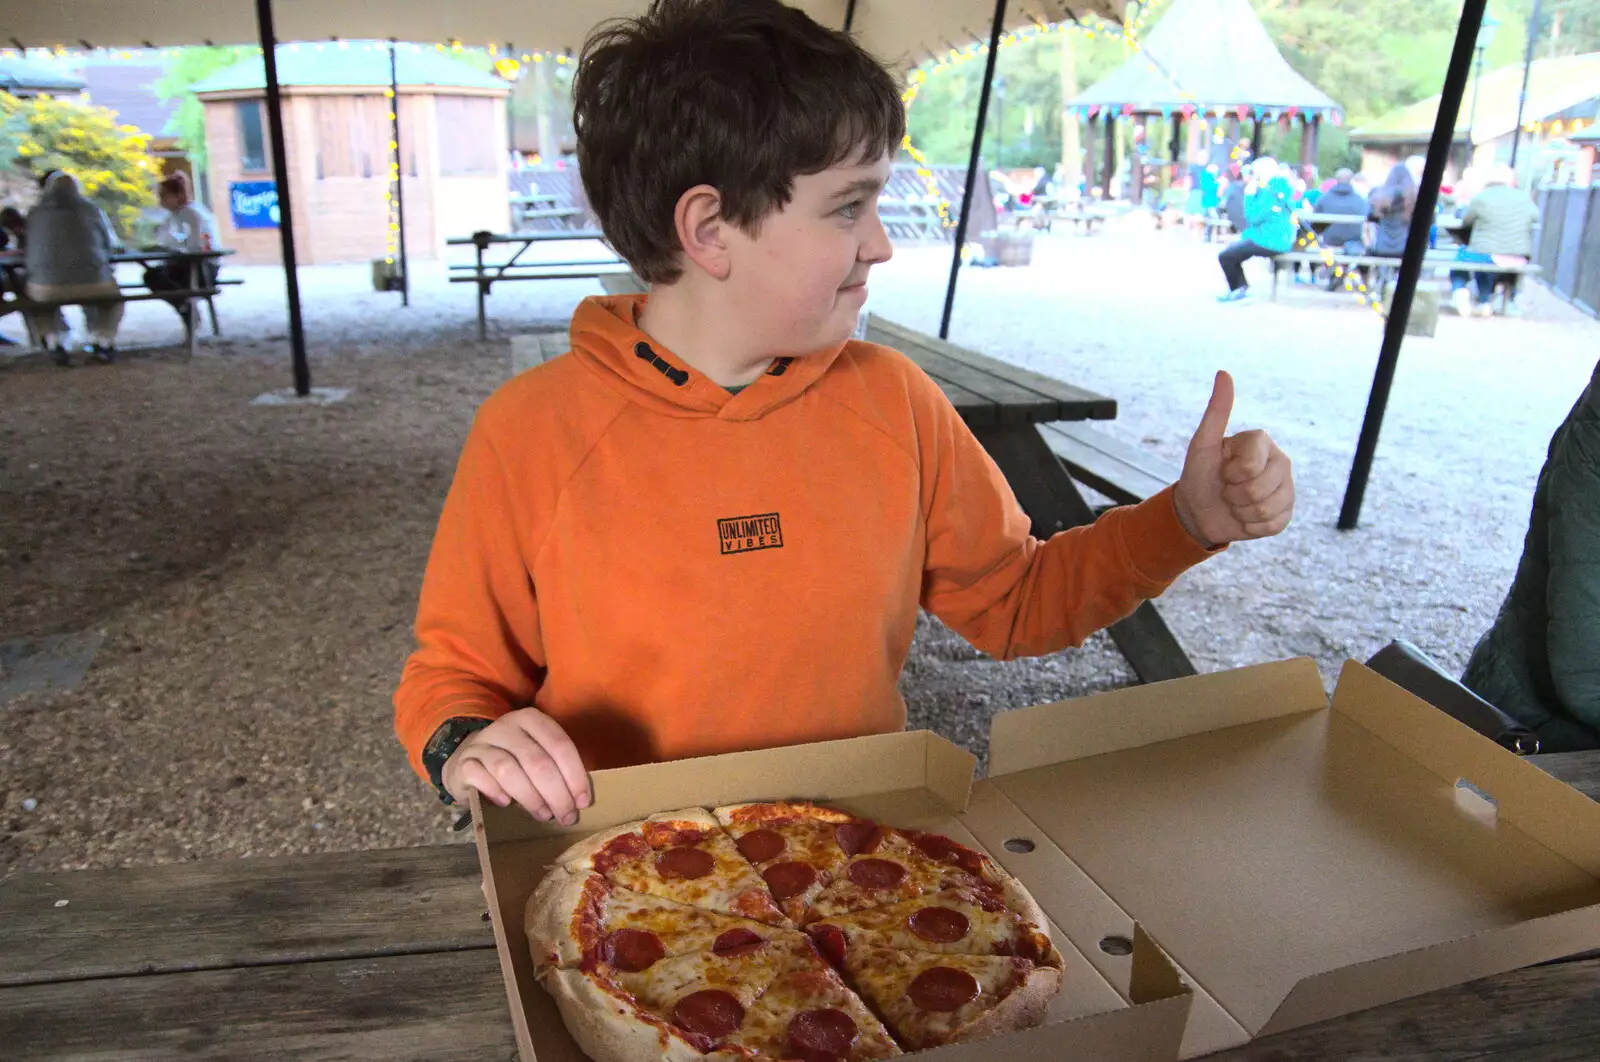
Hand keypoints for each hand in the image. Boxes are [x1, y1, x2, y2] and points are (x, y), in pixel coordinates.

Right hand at [442, 707, 590, 824]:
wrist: (469, 761)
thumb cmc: (514, 761)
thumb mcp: (538, 754)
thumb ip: (557, 768)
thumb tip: (580, 798)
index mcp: (531, 720)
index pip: (559, 745)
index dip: (575, 775)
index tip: (582, 802)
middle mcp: (506, 726)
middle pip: (537, 761)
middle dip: (556, 793)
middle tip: (566, 816)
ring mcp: (482, 743)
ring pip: (508, 770)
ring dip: (530, 797)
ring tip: (544, 815)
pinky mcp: (464, 762)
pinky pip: (480, 777)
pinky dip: (496, 792)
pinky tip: (506, 804)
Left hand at [1173, 371, 1293, 547]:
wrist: (1199, 510)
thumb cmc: (1199, 473)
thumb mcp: (1202, 443)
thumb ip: (1216, 411)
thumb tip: (1224, 372)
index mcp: (1262, 442)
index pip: (1250, 467)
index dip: (1230, 474)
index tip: (1223, 470)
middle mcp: (1281, 462)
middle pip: (1259, 489)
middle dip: (1235, 495)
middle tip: (1228, 488)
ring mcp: (1287, 488)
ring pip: (1267, 509)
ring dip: (1242, 512)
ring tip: (1235, 502)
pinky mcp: (1287, 513)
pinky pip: (1274, 525)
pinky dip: (1252, 526)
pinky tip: (1245, 516)